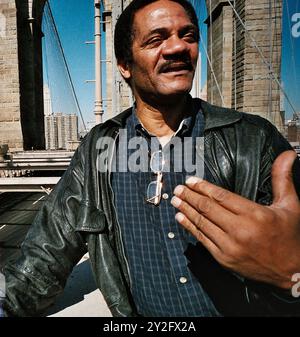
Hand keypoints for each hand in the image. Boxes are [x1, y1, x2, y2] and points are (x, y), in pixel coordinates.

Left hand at [171, 150, 299, 289]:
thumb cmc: (290, 236)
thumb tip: (287, 154)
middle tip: (178, 188)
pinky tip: (181, 218)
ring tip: (175, 200)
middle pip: (207, 208)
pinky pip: (203, 239)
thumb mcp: (290, 205)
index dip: (203, 187)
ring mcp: (230, 246)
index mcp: (255, 214)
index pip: (221, 196)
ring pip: (202, 223)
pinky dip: (190, 227)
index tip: (191, 180)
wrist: (292, 272)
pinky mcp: (224, 258)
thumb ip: (282, 179)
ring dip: (186, 210)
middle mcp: (240, 230)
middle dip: (190, 196)